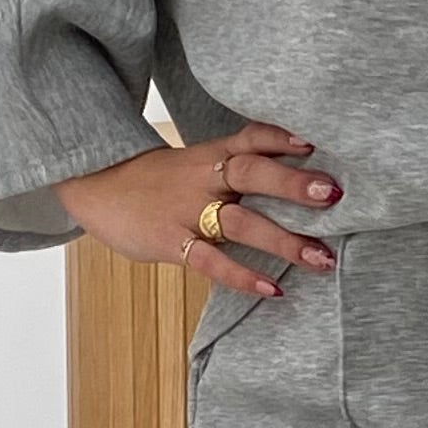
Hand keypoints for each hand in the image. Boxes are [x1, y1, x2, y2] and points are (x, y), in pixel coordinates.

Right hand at [52, 120, 340, 297]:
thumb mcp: (192, 163)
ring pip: (242, 222)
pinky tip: (272, 290)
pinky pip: (212, 261)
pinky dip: (242, 276)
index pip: (250, 138)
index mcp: (211, 155)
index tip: (315, 140)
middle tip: (333, 194)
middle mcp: (204, 178)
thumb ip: (232, 168)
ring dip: (285, 241)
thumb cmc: (154, 181)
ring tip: (322, 258)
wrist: (93, 186)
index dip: (282, 138)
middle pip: (252, 173)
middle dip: (293, 184)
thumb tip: (291, 180)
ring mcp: (187, 211)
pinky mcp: (172, 243)